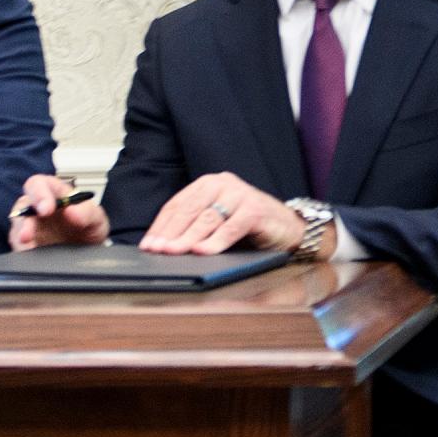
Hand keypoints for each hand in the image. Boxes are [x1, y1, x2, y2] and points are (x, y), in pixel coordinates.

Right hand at [8, 173, 110, 249]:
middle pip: (22, 207)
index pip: (38, 184)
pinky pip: (20, 247)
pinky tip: (32, 255)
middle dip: (24, 222)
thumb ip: (87, 212)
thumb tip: (73, 211)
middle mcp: (38, 207)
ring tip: (29, 248)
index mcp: (53, 192)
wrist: (90, 250)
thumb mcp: (96, 218)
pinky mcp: (29, 244)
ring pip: (17, 228)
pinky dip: (24, 251)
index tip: (46, 209)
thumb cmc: (89, 227)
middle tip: (28, 235)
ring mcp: (31, 226)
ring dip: (20, 239)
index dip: (38, 194)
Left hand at [140, 171, 300, 255]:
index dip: (161, 226)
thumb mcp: (218, 222)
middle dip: (170, 232)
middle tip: (156, 249)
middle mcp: (223, 184)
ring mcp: (240, 194)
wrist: (289, 228)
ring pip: (208, 219)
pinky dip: (215, 242)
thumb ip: (196, 227)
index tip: (148, 244)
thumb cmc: (249, 227)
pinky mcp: (255, 210)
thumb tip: (165, 246)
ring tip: (174, 252)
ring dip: (188, 238)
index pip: (178, 205)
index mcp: (208, 184)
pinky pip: (231, 228)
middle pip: (190, 210)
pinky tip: (202, 252)